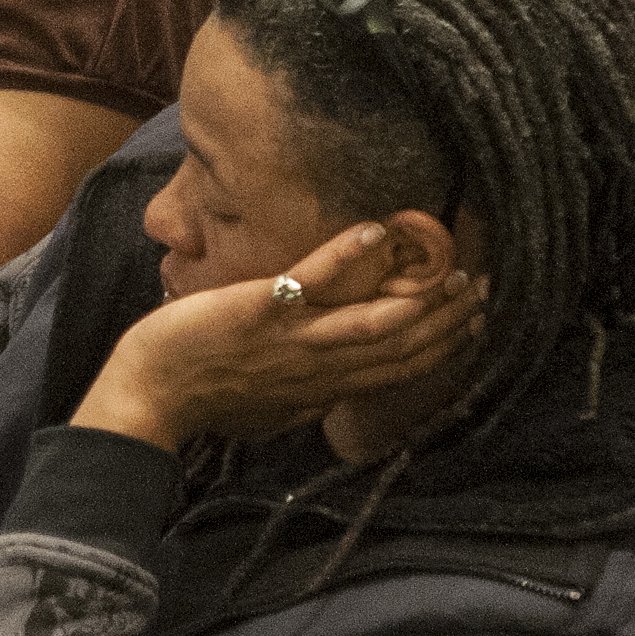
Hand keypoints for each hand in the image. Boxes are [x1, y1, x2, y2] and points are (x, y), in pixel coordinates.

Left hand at [73, 221, 489, 451]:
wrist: (150, 396)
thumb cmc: (206, 397)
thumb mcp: (273, 406)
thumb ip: (308, 393)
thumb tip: (334, 390)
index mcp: (323, 387)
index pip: (396, 368)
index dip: (440, 346)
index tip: (473, 322)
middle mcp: (319, 367)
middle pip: (400, 346)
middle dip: (446, 319)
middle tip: (484, 287)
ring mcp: (293, 339)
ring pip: (375, 323)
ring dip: (419, 296)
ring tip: (453, 266)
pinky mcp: (261, 311)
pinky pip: (312, 282)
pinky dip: (346, 256)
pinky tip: (376, 229)